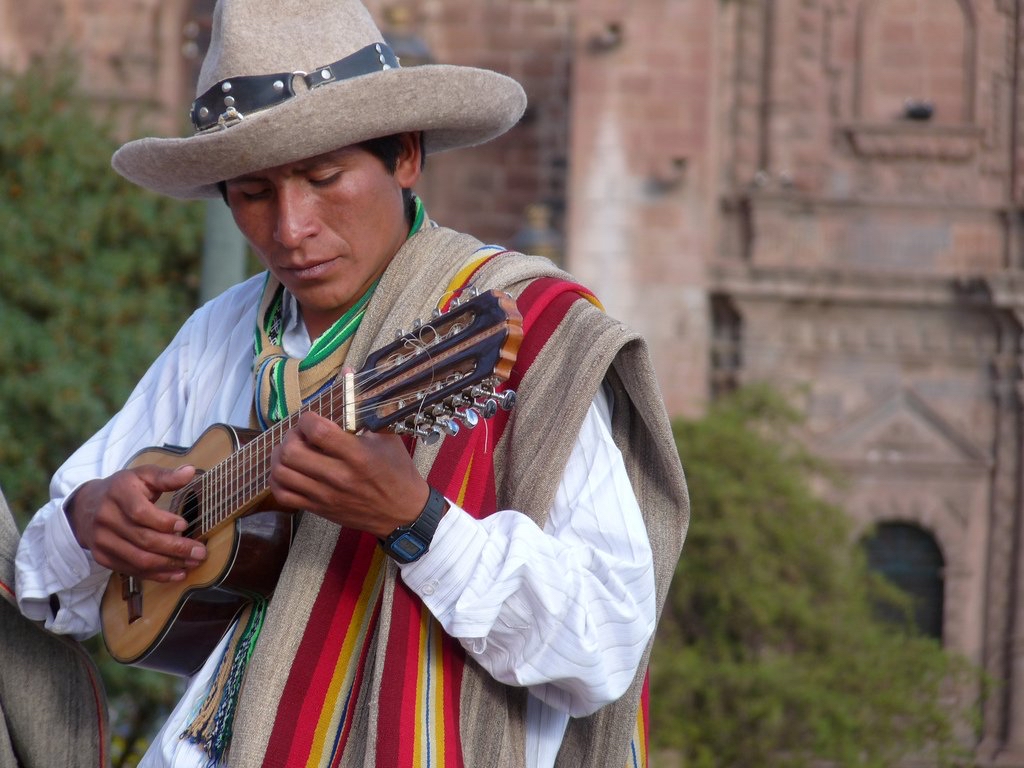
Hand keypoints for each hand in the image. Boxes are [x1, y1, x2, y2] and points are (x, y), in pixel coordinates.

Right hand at [67, 465, 205, 581]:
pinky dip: (156, 575)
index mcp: (118, 493)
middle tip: (199, 552)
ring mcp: (102, 540)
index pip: (140, 513)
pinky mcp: (102, 557)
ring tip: (193, 564)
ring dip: (169, 564)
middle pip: (143, 539)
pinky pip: (132, 570)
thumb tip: (190, 471)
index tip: (184, 525)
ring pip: (139, 559)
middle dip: (175, 548)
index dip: (164, 522)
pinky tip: (176, 573)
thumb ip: (166, 476)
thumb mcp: (142, 475)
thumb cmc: (122, 489)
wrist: (85, 507)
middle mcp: (106, 518)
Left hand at [269, 412, 429, 537]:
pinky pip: (283, 496)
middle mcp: (338, 476)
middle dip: (290, 436)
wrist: (403, 513)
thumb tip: (347, 372)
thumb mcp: (387, 438)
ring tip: (293, 450)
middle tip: (301, 435)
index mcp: (357, 455)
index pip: (317, 431)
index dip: (307, 419)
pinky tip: (289, 470)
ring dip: (280, 456)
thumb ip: (365, 409)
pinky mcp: (319, 509)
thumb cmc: (398, 471)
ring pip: (281, 473)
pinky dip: (278, 480)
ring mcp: (326, 495)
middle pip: (291, 453)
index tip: (314, 419)